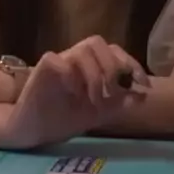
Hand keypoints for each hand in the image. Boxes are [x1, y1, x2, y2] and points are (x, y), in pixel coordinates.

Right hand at [0, 36, 149, 149]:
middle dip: (112, 66)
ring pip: (82, 50)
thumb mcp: (97, 115)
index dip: (131, 63)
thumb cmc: (61, 119)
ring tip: (94, 99)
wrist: (30, 130)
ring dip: (95, 75)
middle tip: (112, 92)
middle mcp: (74, 60)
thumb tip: (143, 95)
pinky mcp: (41, 70)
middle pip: (98, 43)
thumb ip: (118, 105)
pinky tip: (74, 94)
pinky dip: (71, 76)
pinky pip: (58, 60)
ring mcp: (57, 63)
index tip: (143, 84)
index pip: (114, 52)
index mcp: (89, 67)